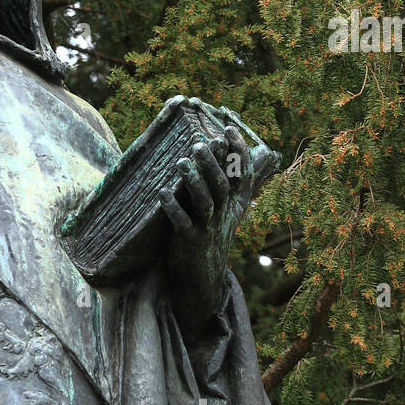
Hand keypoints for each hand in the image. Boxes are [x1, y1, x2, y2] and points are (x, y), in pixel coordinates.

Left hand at [159, 124, 254, 320]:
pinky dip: (173, 208)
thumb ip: (225, 183)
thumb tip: (222, 148)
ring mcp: (207, 228)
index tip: (229, 128)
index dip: (238, 151)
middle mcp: (223, 214)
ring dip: (193, 181)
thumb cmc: (209, 234)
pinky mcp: (189, 241)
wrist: (202, 276)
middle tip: (199, 143)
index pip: (242, 174)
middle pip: (222, 185)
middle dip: (212, 164)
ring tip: (180, 161)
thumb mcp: (224, 211)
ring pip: (205, 202)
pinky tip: (162, 193)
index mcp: (233, 204)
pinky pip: (182, 223)